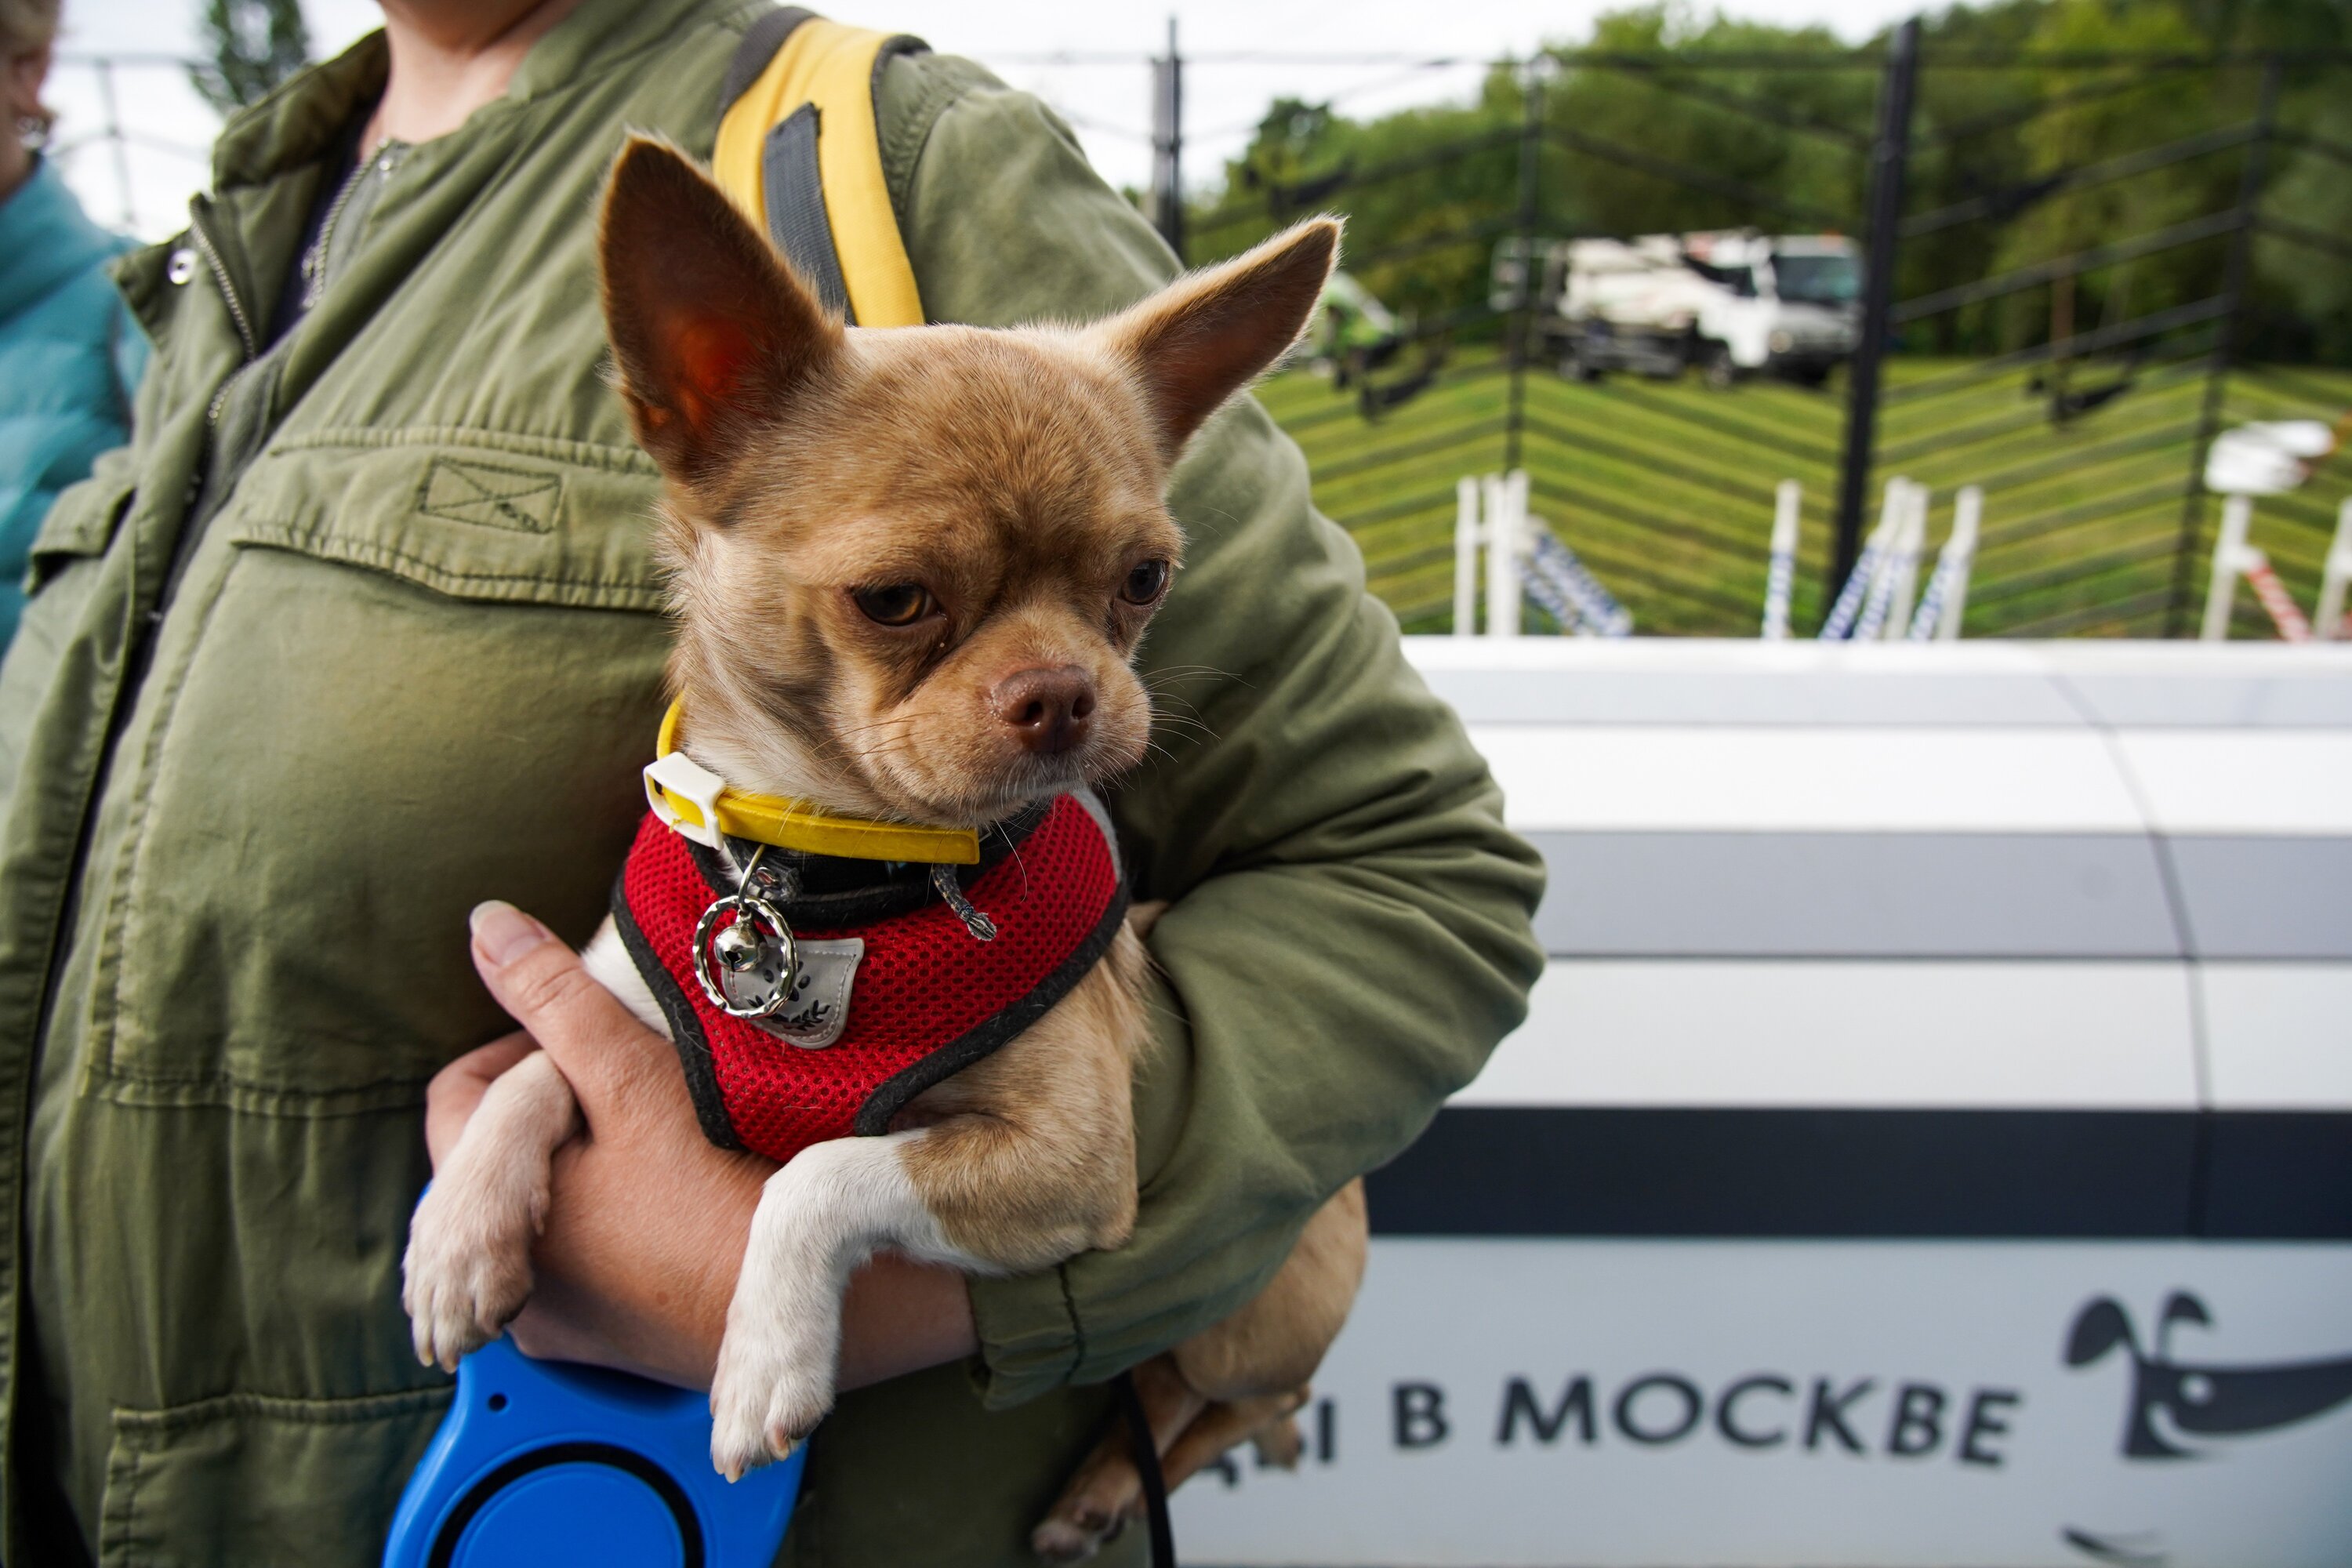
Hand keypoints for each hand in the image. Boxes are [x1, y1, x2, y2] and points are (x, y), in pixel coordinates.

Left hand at [425, 900, 976, 1390]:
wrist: (815, 1302)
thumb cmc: (718, 1191)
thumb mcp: (629, 1075)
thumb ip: (553, 997)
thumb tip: (487, 923)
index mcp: (484, 1219)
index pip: (455, 1100)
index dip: (517, 1047)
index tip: (585, 1036)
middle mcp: (505, 1286)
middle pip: (496, 1159)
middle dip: (551, 1106)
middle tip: (626, 1073)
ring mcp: (557, 1323)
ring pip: (541, 1209)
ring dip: (581, 1161)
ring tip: (652, 1125)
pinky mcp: (612, 1343)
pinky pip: (585, 1260)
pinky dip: (612, 1217)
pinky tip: (671, 1191)